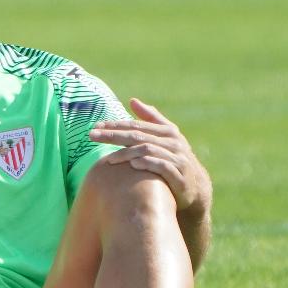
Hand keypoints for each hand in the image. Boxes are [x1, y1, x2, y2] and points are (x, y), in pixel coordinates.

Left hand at [88, 97, 211, 213]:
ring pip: (148, 150)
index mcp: (167, 131)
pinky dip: (148, 164)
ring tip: (109, 159)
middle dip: (113, 135)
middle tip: (92, 135)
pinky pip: (162, 166)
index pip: (136, 125)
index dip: (115, 125)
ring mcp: (177, 158)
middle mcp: (172, 142)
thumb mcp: (166, 136)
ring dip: (126, 153)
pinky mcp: (180, 175)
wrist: (195, 186)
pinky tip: (133, 164)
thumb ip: (151, 118)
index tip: (96, 126)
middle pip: (138, 136)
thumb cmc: (175, 158)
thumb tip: (133, 100)